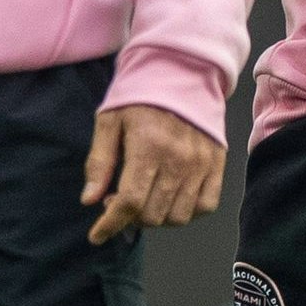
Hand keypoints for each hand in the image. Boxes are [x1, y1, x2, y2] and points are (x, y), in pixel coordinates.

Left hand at [81, 106, 225, 244]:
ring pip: (178, 217)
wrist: (183, 70)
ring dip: (156, 218)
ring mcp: (201, 164)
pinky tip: (170, 199)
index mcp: (148, 146)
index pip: (129, 202)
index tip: (97, 235)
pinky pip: (205, 206)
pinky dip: (186, 212)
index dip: (109, 224)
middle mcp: (178, 159)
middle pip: (152, 215)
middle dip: (129, 218)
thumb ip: (100, 161)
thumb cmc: (141, 94)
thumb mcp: (110, 120)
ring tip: (144, 200)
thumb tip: (89, 200)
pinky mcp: (217, 163)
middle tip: (118, 201)